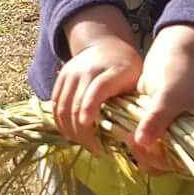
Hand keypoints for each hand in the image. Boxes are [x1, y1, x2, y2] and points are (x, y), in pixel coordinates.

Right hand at [51, 36, 142, 153]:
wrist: (107, 44)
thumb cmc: (128, 69)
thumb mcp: (138, 81)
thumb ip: (136, 103)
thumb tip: (137, 135)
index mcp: (113, 71)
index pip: (97, 89)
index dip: (90, 107)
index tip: (88, 126)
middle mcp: (87, 70)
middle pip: (76, 103)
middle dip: (82, 131)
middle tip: (95, 149)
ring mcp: (71, 73)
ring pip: (62, 107)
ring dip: (70, 131)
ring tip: (84, 144)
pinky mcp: (61, 78)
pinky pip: (55, 105)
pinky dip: (61, 123)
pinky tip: (72, 134)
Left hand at [129, 27, 193, 173]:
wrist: (168, 59)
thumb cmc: (176, 73)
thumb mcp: (168, 94)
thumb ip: (157, 118)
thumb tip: (142, 142)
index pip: (188, 160)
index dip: (165, 158)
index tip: (142, 144)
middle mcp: (192, 141)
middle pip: (171, 163)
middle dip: (148, 156)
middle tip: (129, 139)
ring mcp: (175, 139)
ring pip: (157, 159)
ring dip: (140, 153)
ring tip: (126, 136)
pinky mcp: (160, 135)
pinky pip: (148, 149)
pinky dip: (136, 146)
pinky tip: (125, 135)